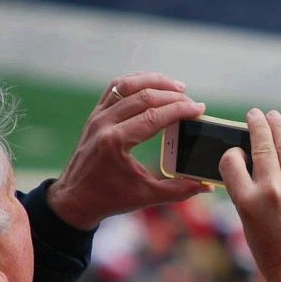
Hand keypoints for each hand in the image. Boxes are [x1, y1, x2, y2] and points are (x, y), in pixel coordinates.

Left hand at [47, 72, 209, 229]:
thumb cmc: (108, 198)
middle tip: (192, 103)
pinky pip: (116, 88)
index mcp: (115, 142)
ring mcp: (97, 116)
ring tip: (178, 87)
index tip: (199, 109)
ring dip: (155, 81)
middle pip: (143, 96)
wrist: (74, 199)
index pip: (154, 116)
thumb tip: (206, 185)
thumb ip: (178, 190)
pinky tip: (154, 85)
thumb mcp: (146, 197)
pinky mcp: (96, 114)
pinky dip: (136, 81)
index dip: (180, 109)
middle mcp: (104, 124)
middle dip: (173, 96)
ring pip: (128, 85)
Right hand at [220, 108, 280, 281]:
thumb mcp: (249, 227)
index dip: (230, 153)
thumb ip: (250, 195)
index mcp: (247, 203)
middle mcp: (271, 191)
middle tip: (254, 114)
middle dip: (257, 125)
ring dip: (278, 128)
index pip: (231, 162)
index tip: (233, 150)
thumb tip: (254, 167)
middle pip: (262, 145)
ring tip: (273, 116)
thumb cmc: (273, 257)